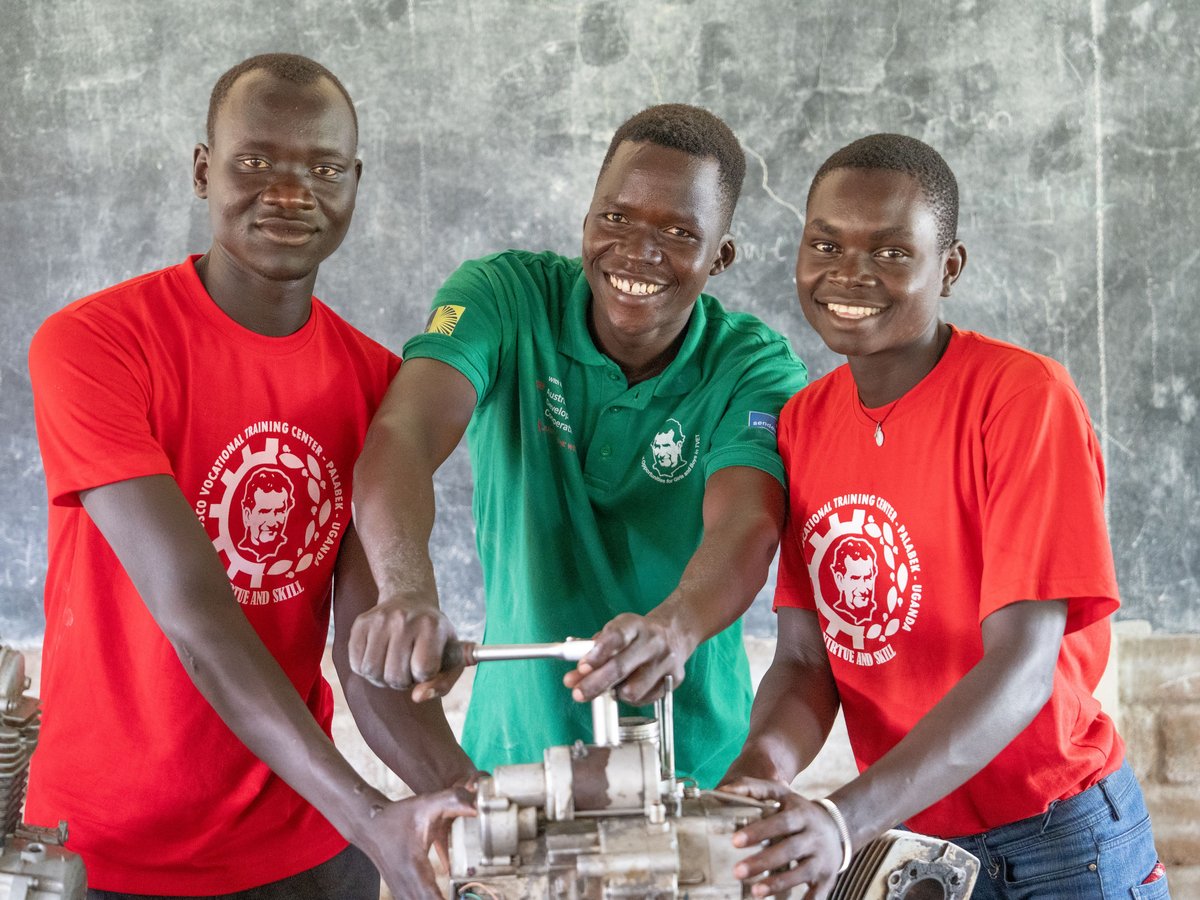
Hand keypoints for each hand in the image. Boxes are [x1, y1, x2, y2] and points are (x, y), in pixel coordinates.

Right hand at [347, 598, 462, 700]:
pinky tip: (379, 657)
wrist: (411, 601)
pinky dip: (366, 669)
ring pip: (372, 672)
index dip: (424, 675)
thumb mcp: (451, 657)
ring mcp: (380, 620)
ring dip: (383, 678)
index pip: (423, 671)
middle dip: (403, 681)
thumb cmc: (434, 637)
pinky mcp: (361, 623)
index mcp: (432, 626)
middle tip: (408, 667)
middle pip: (395, 676)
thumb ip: (442, 684)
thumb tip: (417, 697)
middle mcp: (404, 619)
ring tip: (393, 665)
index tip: (427, 663)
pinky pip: (356, 664)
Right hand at [354, 787, 475, 898]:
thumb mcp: (426, 804)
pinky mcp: (400, 891)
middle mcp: (405, 884)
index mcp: (414, 867)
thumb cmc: (397, 816)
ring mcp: (400, 890)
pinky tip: (442, 898)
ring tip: (457, 899)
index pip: (431, 897)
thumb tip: (476, 807)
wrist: (369, 824)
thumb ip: (453, 801)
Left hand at [562, 612, 690, 705]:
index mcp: (635, 625)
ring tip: (612, 687)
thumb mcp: (616, 633)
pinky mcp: (675, 679)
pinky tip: (631, 687)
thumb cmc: (636, 636)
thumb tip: (573, 679)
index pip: (616, 637)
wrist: (675, 633)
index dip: (597, 653)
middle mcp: (653, 641)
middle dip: (595, 684)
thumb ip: (592, 652)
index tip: (581, 668)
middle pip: (621, 667)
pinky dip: (632, 698)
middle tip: (578, 693)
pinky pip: (645, 699)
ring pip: (633, 690)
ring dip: (615, 694)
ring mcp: (666, 661)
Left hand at [722, 777, 843, 899]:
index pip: (780, 822)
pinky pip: (818, 893)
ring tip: (755, 892)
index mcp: (800, 814)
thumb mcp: (781, 794)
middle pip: (789, 849)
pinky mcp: (827, 876)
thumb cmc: (798, 811)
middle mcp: (813, 835)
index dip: (759, 831)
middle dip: (763, 861)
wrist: (837, 826)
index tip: (735, 841)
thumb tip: (722, 790)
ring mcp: (822, 857)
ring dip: (778, 883)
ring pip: (802, 872)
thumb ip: (753, 788)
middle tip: (737, 871)